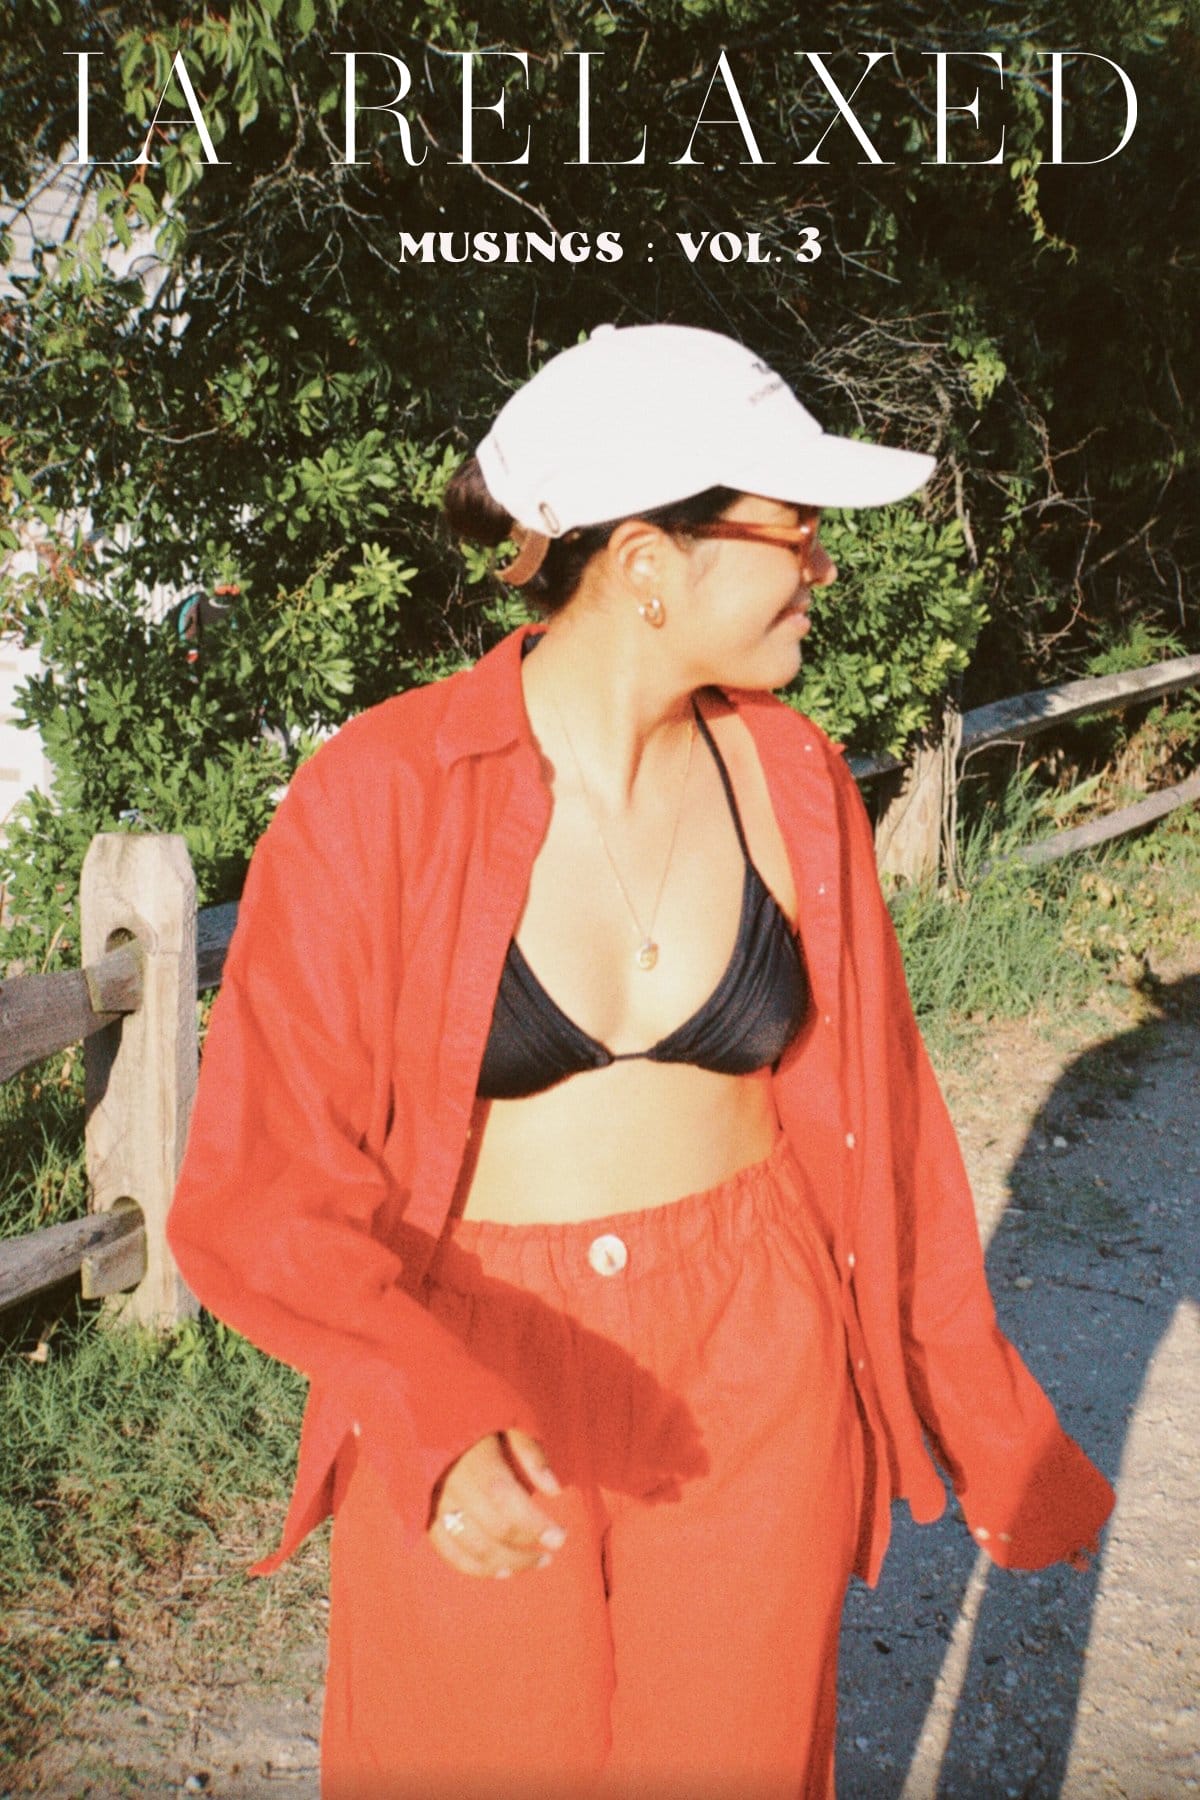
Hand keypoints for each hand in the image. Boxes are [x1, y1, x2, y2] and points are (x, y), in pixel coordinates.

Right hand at [427, 1429, 566, 1578]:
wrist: (421, 1410)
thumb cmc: (472, 1414)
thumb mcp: (504, 1418)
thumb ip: (529, 1451)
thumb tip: (554, 1490)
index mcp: (471, 1456)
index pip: (505, 1500)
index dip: (534, 1524)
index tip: (560, 1536)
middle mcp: (449, 1484)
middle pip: (491, 1530)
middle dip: (527, 1548)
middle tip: (552, 1550)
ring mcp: (432, 1503)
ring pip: (471, 1549)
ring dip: (508, 1564)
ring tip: (536, 1561)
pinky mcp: (421, 1515)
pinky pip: (448, 1552)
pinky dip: (476, 1568)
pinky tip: (502, 1571)